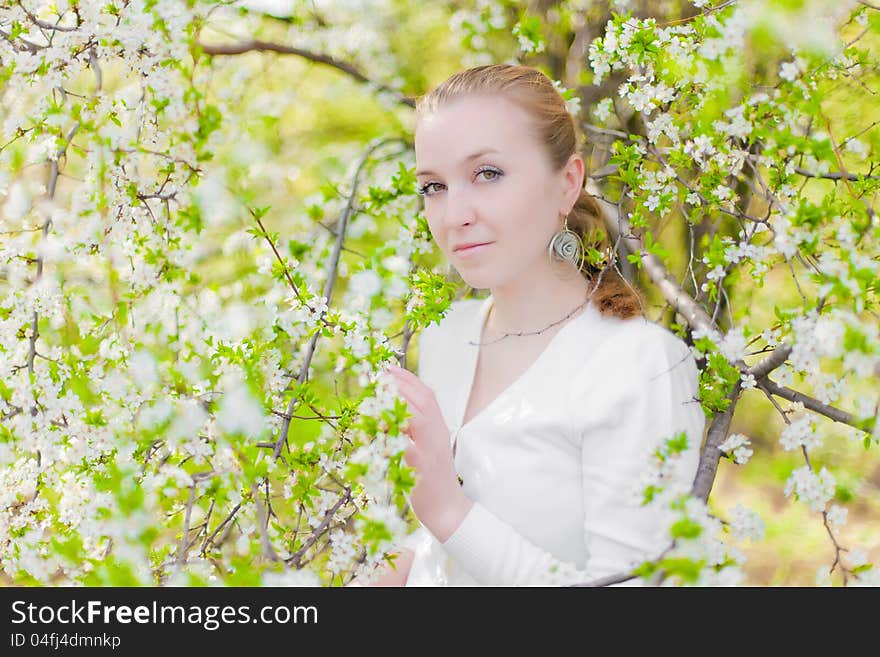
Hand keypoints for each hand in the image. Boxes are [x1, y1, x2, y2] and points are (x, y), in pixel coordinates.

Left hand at [387, 364, 472, 541]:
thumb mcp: (428, 448)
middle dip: (399, 384)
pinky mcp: (420, 467)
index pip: (428, 395)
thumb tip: (391, 413)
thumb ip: (415, 430)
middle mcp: (438, 434)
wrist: (448, 510)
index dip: (409, 379)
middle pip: (423, 400)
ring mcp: (430, 450)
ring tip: (376, 396)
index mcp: (440, 428)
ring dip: (395, 404)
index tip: (390, 368)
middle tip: (379, 375)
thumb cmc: (433, 479)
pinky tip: (376, 430)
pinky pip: (405, 446)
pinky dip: (390, 436)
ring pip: (416, 418)